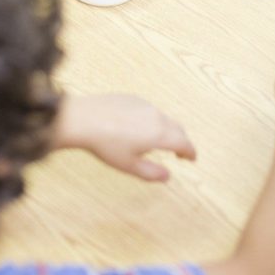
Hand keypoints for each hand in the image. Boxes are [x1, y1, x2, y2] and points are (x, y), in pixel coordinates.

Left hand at [55, 94, 195, 180]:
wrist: (83, 119)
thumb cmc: (105, 145)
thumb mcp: (129, 165)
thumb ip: (151, 172)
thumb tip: (167, 176)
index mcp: (159, 134)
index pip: (183, 143)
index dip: (190, 152)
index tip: (192, 158)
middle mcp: (156, 116)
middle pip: (177, 128)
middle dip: (181, 141)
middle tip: (179, 152)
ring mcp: (145, 105)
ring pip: (163, 118)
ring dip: (167, 130)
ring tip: (157, 142)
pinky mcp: (132, 98)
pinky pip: (149, 110)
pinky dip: (152, 120)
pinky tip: (138, 128)